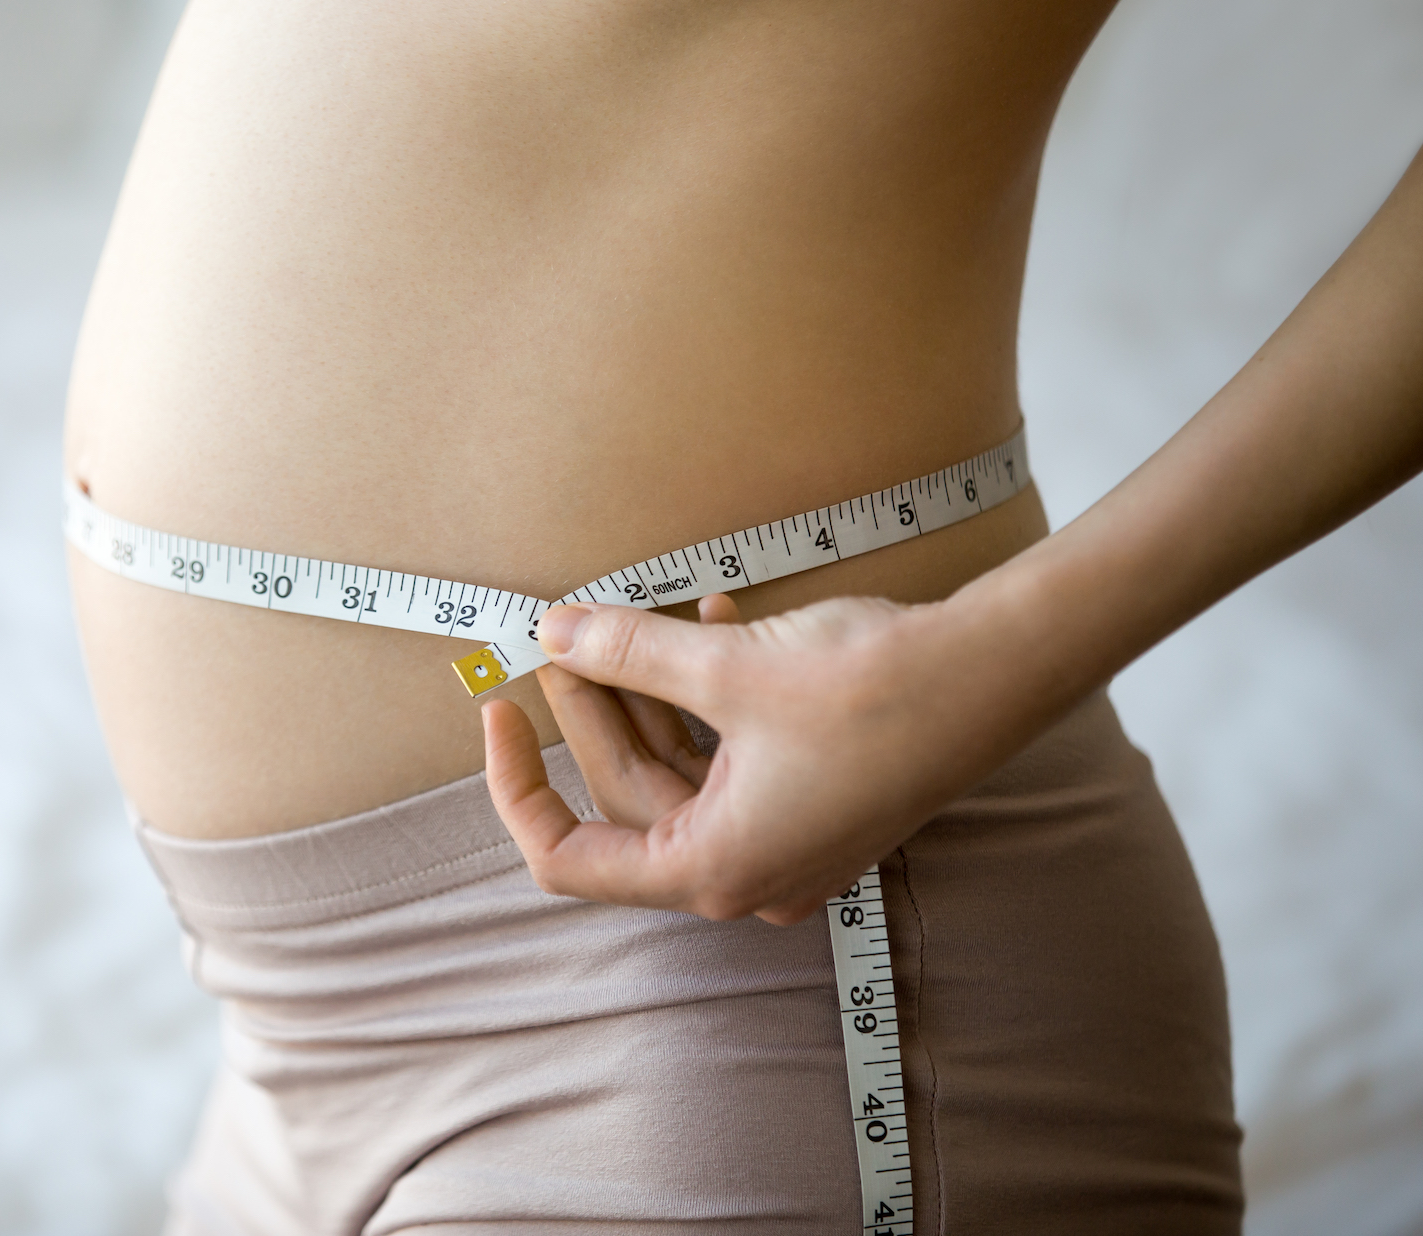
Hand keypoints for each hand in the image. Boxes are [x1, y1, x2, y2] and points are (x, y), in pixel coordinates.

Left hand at [481, 589, 1031, 923]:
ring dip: (650, 693)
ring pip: (679, 770)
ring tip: (625, 615)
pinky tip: (711, 619)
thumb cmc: (874, 687)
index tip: (496, 714)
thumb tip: (550, 633)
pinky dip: (709, 697)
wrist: (997, 672)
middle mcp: (746, 877)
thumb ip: (625, 654)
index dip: (516, 785)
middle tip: (559, 636)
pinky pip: (730, 758)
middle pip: (628, 797)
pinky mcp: (811, 803)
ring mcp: (784, 845)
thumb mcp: (726, 668)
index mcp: (713, 871)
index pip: (569, 857)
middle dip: (591, 710)